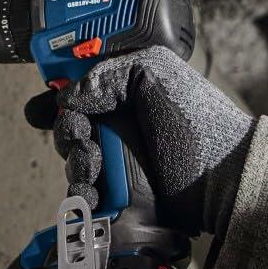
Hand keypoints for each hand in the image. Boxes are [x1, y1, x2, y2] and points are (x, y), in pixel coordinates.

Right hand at [25, 46, 254, 238]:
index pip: (76, 89)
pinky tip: (93, 190)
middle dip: (68, 133)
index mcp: (126, 92)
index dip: (56, 96)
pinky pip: (84, 195)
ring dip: (76, 163)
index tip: (46, 106)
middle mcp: (120, 126)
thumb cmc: (198, 123)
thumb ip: (106, 74)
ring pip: (73, 163)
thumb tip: (67, 96)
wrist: (221, 179)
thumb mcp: (153, 73)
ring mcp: (119, 162)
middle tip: (85, 137)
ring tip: (95, 164)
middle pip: (68, 128)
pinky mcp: (119, 195)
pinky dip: (82, 194)